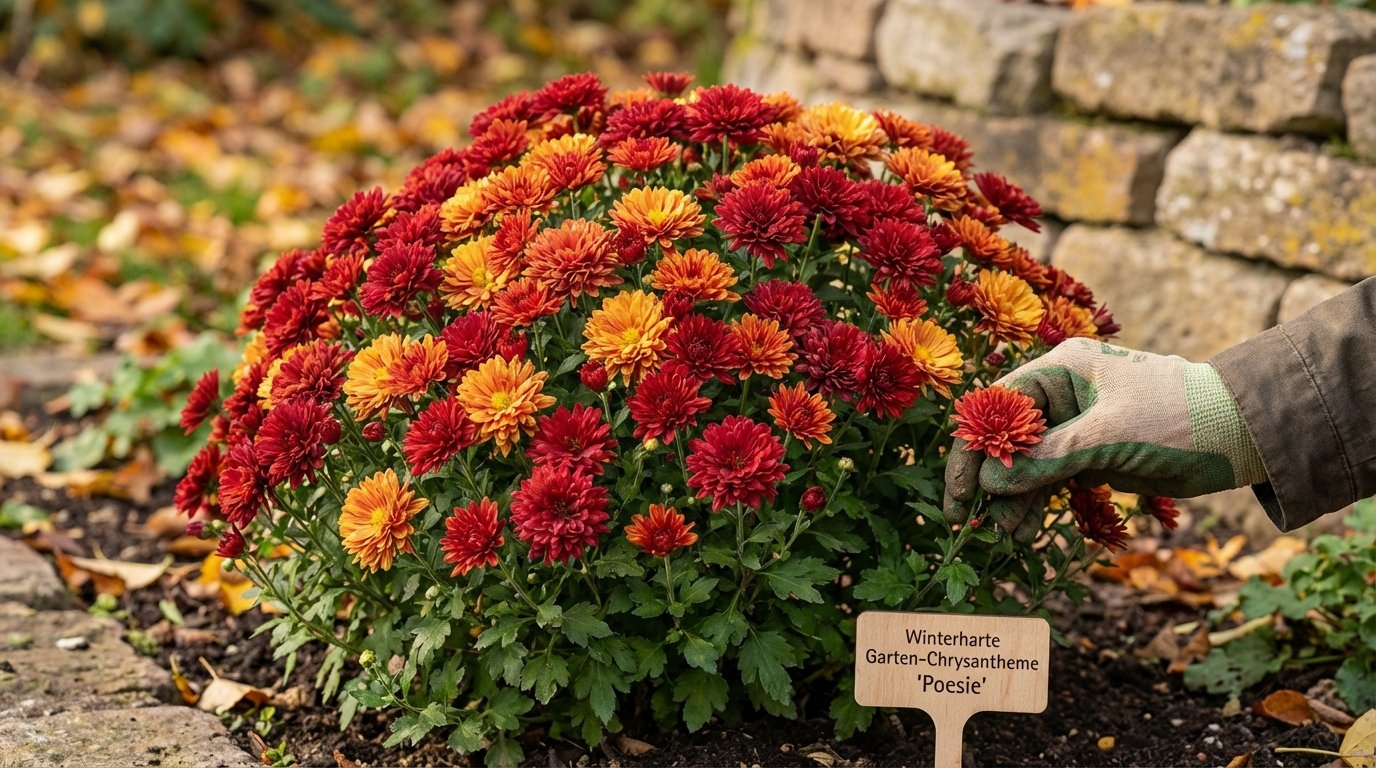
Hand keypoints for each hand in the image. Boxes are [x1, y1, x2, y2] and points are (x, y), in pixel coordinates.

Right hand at [942, 339, 1266, 538]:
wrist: (1242, 433)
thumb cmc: (1176, 417)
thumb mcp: (1107, 437)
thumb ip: (1046, 459)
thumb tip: (989, 484)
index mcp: (1060, 371)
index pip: (998, 407)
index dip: (973, 447)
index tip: (960, 489)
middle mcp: (1062, 395)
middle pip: (1006, 439)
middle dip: (988, 480)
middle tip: (967, 521)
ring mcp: (1076, 427)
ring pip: (1027, 465)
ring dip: (1011, 499)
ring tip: (1002, 535)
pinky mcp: (1092, 455)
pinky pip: (1050, 480)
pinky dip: (1036, 504)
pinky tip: (1024, 531)